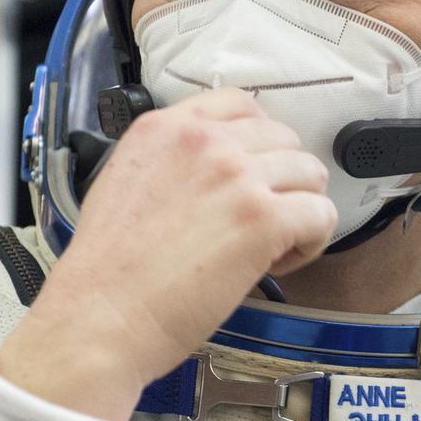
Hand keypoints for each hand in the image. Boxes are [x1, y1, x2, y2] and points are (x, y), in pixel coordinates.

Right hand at [0, 88, 335, 420]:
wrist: (100, 316)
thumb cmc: (108, 271)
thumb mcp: (125, 181)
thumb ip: (172, 161)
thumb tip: (214, 172)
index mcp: (166, 128)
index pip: (240, 103)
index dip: (258, 140)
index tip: (252, 172)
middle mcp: (206, 142)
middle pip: (284, 138)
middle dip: (280, 179)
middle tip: (257, 221)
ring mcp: (237, 176)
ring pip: (310, 173)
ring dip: (299, 208)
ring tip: (270, 245)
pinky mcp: (263, 220)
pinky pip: (320, 214)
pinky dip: (311, 241)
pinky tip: (278, 262)